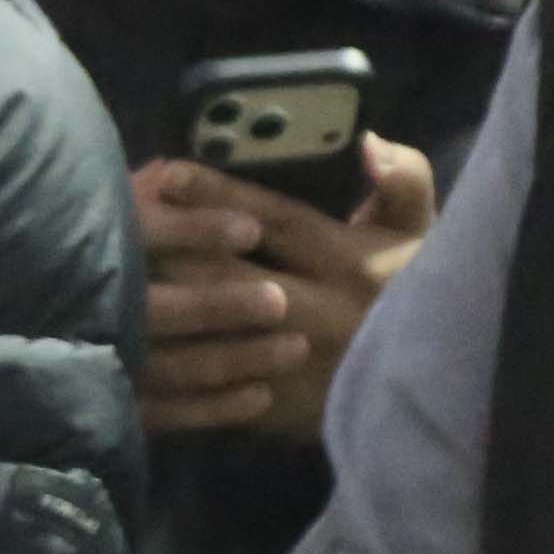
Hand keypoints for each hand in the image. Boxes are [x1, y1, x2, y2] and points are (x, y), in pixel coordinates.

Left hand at [136, 144, 430, 447]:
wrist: (443, 386)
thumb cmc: (421, 292)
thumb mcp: (421, 234)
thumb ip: (403, 181)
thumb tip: (368, 143)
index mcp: (349, 260)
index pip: (273, 220)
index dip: (219, 194)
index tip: (167, 172)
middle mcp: (318, 311)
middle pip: (228, 277)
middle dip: (171, 250)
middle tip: (117, 224)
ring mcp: (295, 364)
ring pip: (215, 334)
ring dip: (164, 311)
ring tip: (111, 284)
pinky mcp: (279, 410)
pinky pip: (214, 391)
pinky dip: (173, 372)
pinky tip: (127, 351)